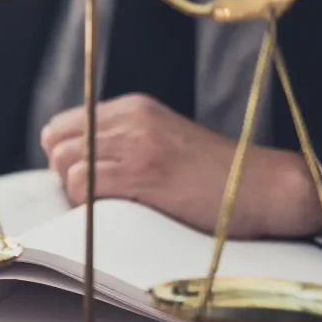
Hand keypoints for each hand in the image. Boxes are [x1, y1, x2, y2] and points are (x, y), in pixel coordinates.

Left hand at [40, 93, 321, 238]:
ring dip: (75, 192)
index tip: (83, 180)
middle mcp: (130, 118)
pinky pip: (83, 184)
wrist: (265, 188)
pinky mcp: (142, 171)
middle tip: (90, 198)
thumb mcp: (164, 143)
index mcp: (134, 108)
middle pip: (56, 142)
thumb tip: (72, 167)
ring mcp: (136, 143)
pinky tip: (113, 213)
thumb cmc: (216, 179)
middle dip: (63, 175)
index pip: (61, 125)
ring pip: (65, 163)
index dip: (64, 157)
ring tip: (105, 207)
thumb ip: (124, 144)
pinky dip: (85, 204)